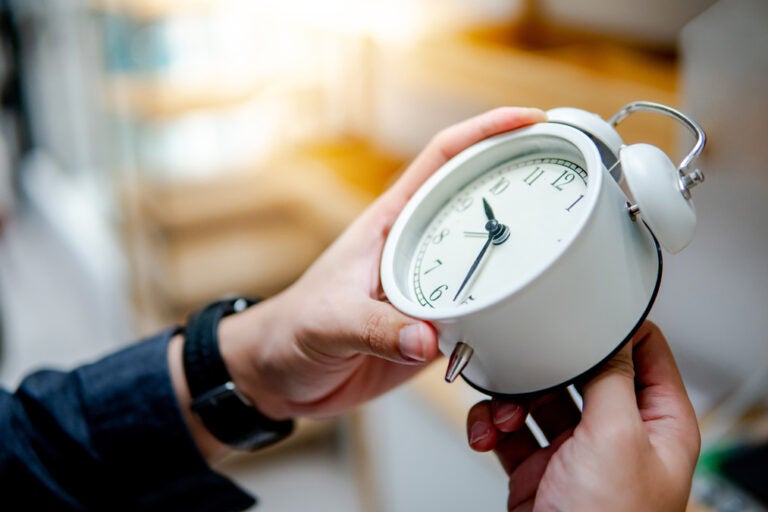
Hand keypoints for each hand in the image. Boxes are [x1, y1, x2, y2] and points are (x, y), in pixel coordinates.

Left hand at [218, 108, 546, 422]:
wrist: (282, 375)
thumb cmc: (292, 332)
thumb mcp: (329, 322)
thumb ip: (375, 328)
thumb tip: (427, 337)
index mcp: (391, 225)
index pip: (442, 161)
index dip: (485, 133)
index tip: (529, 121)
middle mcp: (416, 248)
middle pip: (478, 200)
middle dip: (523, 181)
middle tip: (569, 179)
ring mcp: (429, 285)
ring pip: (487, 255)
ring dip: (522, 248)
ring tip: (568, 243)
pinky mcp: (435, 324)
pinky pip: (483, 309)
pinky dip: (508, 307)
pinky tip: (533, 310)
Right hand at [466, 321, 699, 510]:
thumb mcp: (618, 436)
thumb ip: (613, 378)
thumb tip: (609, 334)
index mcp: (657, 421)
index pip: (645, 354)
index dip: (613, 329)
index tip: (580, 310)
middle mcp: (618, 432)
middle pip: (580, 372)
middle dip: (545, 367)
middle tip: (523, 360)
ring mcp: (576, 451)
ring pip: (537, 398)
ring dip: (511, 399)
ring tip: (500, 413)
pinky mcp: (539, 468)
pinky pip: (510, 430)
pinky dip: (492, 426)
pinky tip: (486, 434)